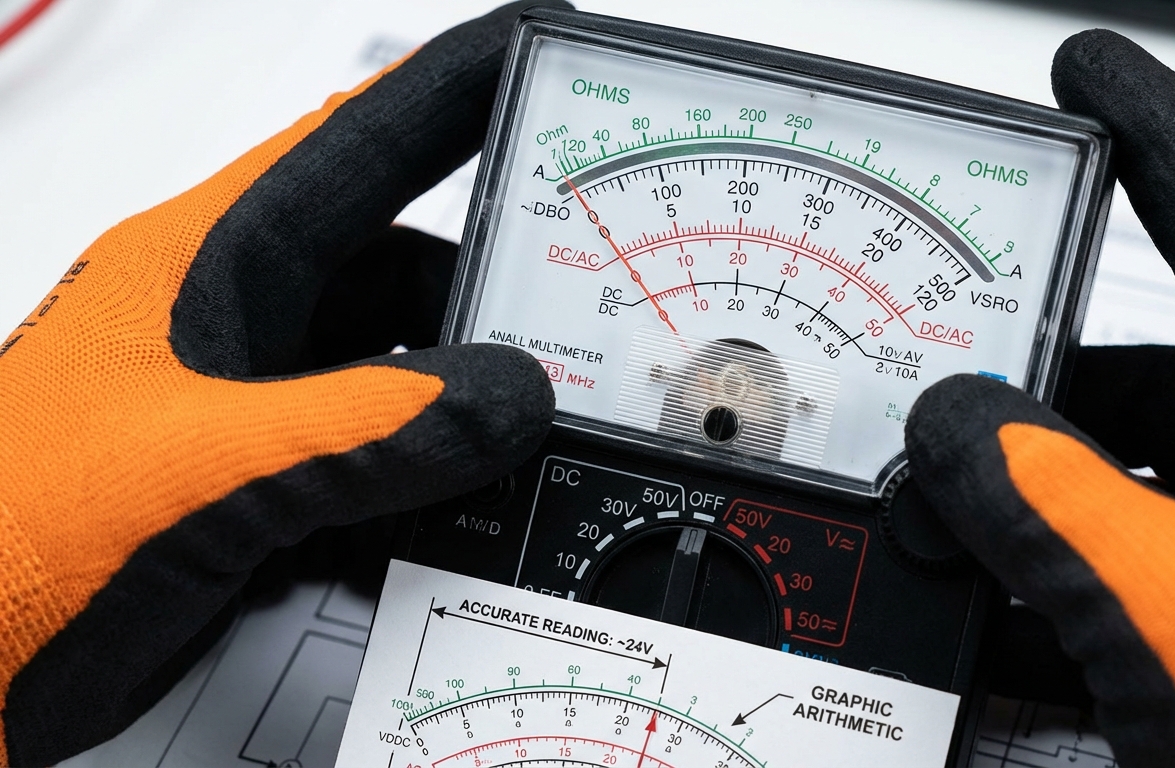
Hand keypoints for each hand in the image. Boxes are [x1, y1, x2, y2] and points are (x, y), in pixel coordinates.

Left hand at [0, 3, 563, 763]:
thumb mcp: (201, 473)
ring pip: (381, 356)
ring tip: (522, 420)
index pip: (351, 141)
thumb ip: (363, 434)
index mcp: (201, 263)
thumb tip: (504, 395)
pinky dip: (418, 461)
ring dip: (449, 386)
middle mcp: (222, 316)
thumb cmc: (2, 545)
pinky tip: (451, 495)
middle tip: (572, 299)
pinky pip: (363, 438)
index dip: (449, 88)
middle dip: (481, 281)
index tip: (529, 55)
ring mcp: (231, 396)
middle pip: (387, 258)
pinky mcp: (240, 473)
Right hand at [904, 30, 1174, 765]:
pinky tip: (1004, 622)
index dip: (1155, 128)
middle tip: (962, 370)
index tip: (1088, 71)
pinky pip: (1143, 562)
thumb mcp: (1171, 607)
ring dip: (1045, 492)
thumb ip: (1046, 503)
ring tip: (960, 524)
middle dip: (1049, 365)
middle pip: (1164, 356)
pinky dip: (1064, 577)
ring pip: (1143, 470)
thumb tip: (957, 429)